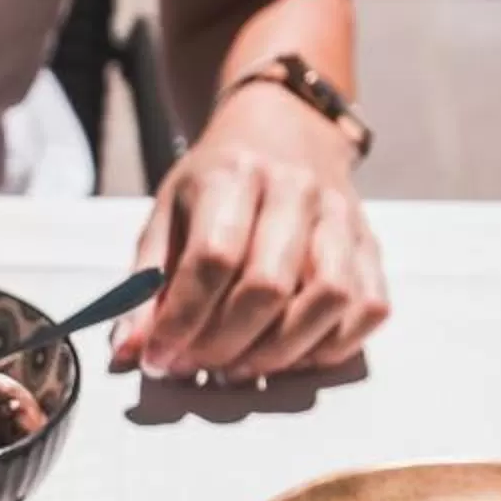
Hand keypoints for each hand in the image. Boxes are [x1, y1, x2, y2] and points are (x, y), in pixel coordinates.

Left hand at [111, 88, 389, 382]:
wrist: (284, 132)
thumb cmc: (215, 185)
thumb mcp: (166, 217)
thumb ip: (145, 287)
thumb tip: (129, 354)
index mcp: (233, 175)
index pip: (212, 259)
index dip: (182, 320)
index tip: (157, 358)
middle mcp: (296, 190)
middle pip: (269, 285)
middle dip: (224, 344)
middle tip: (195, 367)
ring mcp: (342, 216)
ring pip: (329, 298)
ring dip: (280, 353)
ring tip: (239, 369)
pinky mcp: (371, 244)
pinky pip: (369, 307)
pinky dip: (331, 347)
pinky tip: (290, 357)